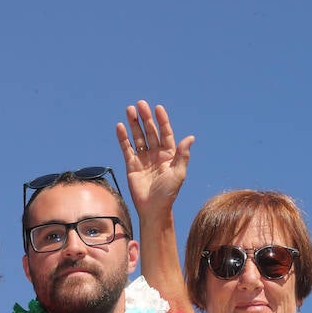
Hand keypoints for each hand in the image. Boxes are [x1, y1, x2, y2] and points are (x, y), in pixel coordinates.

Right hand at [118, 100, 193, 217]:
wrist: (153, 209)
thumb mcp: (178, 173)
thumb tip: (190, 137)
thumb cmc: (168, 193)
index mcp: (169, 155)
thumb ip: (183, 155)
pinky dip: (123, 137)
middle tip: (140, 104)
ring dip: (134, 124)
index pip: (165, 133)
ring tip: (129, 110)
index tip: (158, 108)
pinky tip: (120, 126)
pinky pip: (127, 148)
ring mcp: (143, 158)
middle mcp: (156, 154)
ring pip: (138, 137)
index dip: (162, 120)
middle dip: (145, 118)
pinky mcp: (131, 164)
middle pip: (150, 131)